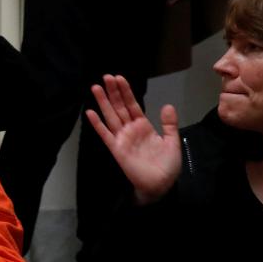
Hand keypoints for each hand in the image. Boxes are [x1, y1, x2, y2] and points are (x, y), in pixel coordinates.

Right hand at [84, 75, 179, 203]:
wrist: (161, 184)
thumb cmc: (167, 165)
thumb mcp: (172, 141)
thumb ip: (169, 124)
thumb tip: (167, 105)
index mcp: (144, 126)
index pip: (132, 105)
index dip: (126, 92)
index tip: (119, 78)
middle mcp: (131, 129)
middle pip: (119, 107)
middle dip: (113, 92)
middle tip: (106, 77)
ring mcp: (122, 138)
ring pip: (111, 116)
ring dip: (103, 102)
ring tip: (95, 87)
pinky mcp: (116, 149)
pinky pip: (105, 134)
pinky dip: (97, 124)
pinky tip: (90, 113)